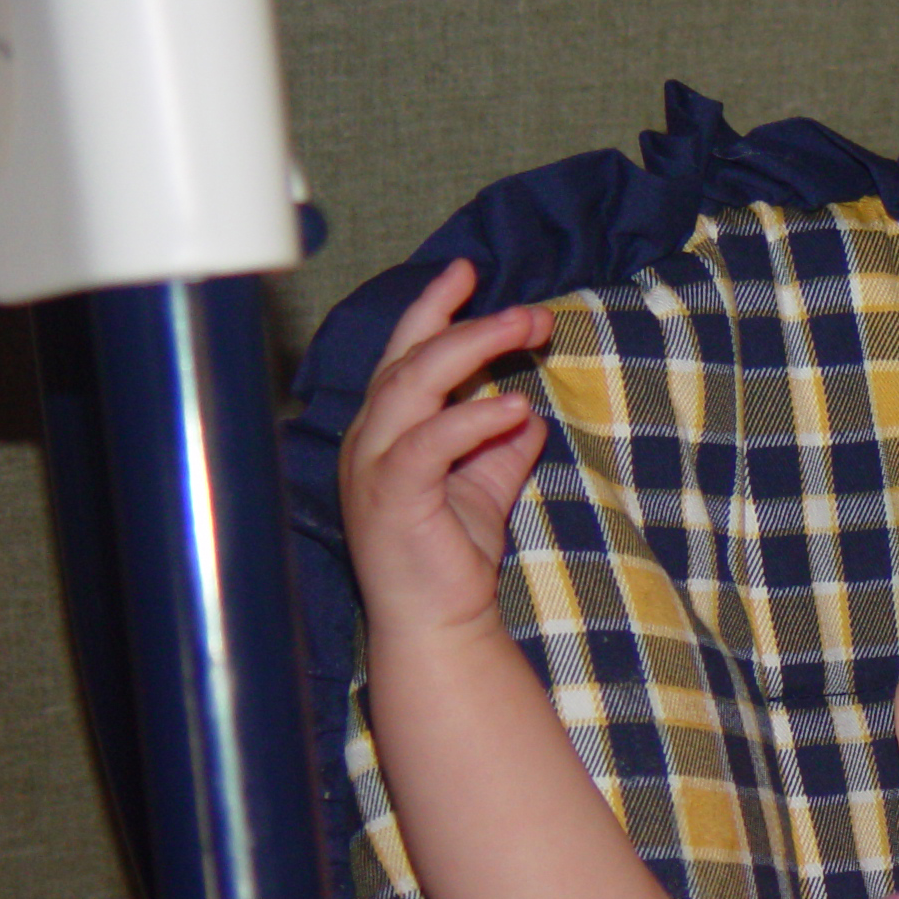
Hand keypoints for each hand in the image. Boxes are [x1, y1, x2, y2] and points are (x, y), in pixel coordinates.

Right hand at [339, 258, 553, 638]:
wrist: (437, 625)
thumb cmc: (450, 560)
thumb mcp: (483, 491)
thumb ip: (500, 449)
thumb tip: (528, 412)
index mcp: (387, 432)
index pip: (405, 354)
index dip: (432, 309)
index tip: (469, 272)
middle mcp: (370, 440)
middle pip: (409, 357)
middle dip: (466, 321)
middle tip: (527, 309)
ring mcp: (373, 466)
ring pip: (412, 385)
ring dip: (471, 350)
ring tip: (526, 330)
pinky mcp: (390, 497)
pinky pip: (427, 443)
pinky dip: (471, 419)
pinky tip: (513, 405)